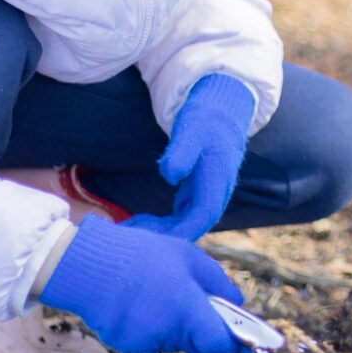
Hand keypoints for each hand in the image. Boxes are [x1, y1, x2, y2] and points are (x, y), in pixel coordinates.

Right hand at [36, 216, 245, 352]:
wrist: (87, 266)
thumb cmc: (142, 255)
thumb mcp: (188, 256)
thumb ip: (216, 282)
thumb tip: (237, 301)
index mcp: (188, 311)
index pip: (219, 345)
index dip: (230, 342)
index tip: (236, 337)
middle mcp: (168, 334)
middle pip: (197, 344)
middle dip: (199, 328)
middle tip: (186, 298)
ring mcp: (144, 343)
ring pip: (173, 343)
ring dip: (173, 328)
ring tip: (156, 295)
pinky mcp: (125, 347)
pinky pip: (150, 343)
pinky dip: (151, 329)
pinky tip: (138, 305)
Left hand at [127, 73, 254, 239]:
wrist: (220, 112)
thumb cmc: (205, 120)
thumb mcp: (192, 131)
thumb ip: (181, 153)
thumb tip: (170, 176)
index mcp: (218, 177)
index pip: (205, 213)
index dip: (185, 230)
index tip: (160, 240)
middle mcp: (217, 191)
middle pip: (195, 223)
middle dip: (166, 234)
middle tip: (134, 234)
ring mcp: (207, 193)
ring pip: (187, 222)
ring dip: (162, 230)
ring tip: (131, 228)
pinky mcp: (197, 193)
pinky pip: (182, 216)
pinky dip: (163, 222)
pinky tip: (140, 220)